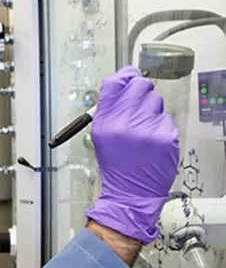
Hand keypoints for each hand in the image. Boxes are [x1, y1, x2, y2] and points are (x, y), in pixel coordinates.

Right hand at [86, 66, 179, 243]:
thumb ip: (109, 109)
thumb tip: (122, 85)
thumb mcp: (100, 135)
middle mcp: (125, 121)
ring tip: (144, 128)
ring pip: (156, 100)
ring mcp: (147, 128)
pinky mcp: (166, 136)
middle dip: (140, 91)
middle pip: (139, 85)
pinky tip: (152, 140)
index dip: (123, 76)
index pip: (115, 82)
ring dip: (151, 110)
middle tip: (139, 104)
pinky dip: (161, 127)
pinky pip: (166, 119)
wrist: (130, 192)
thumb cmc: (116, 165)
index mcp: (105, 120)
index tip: (128, 76)